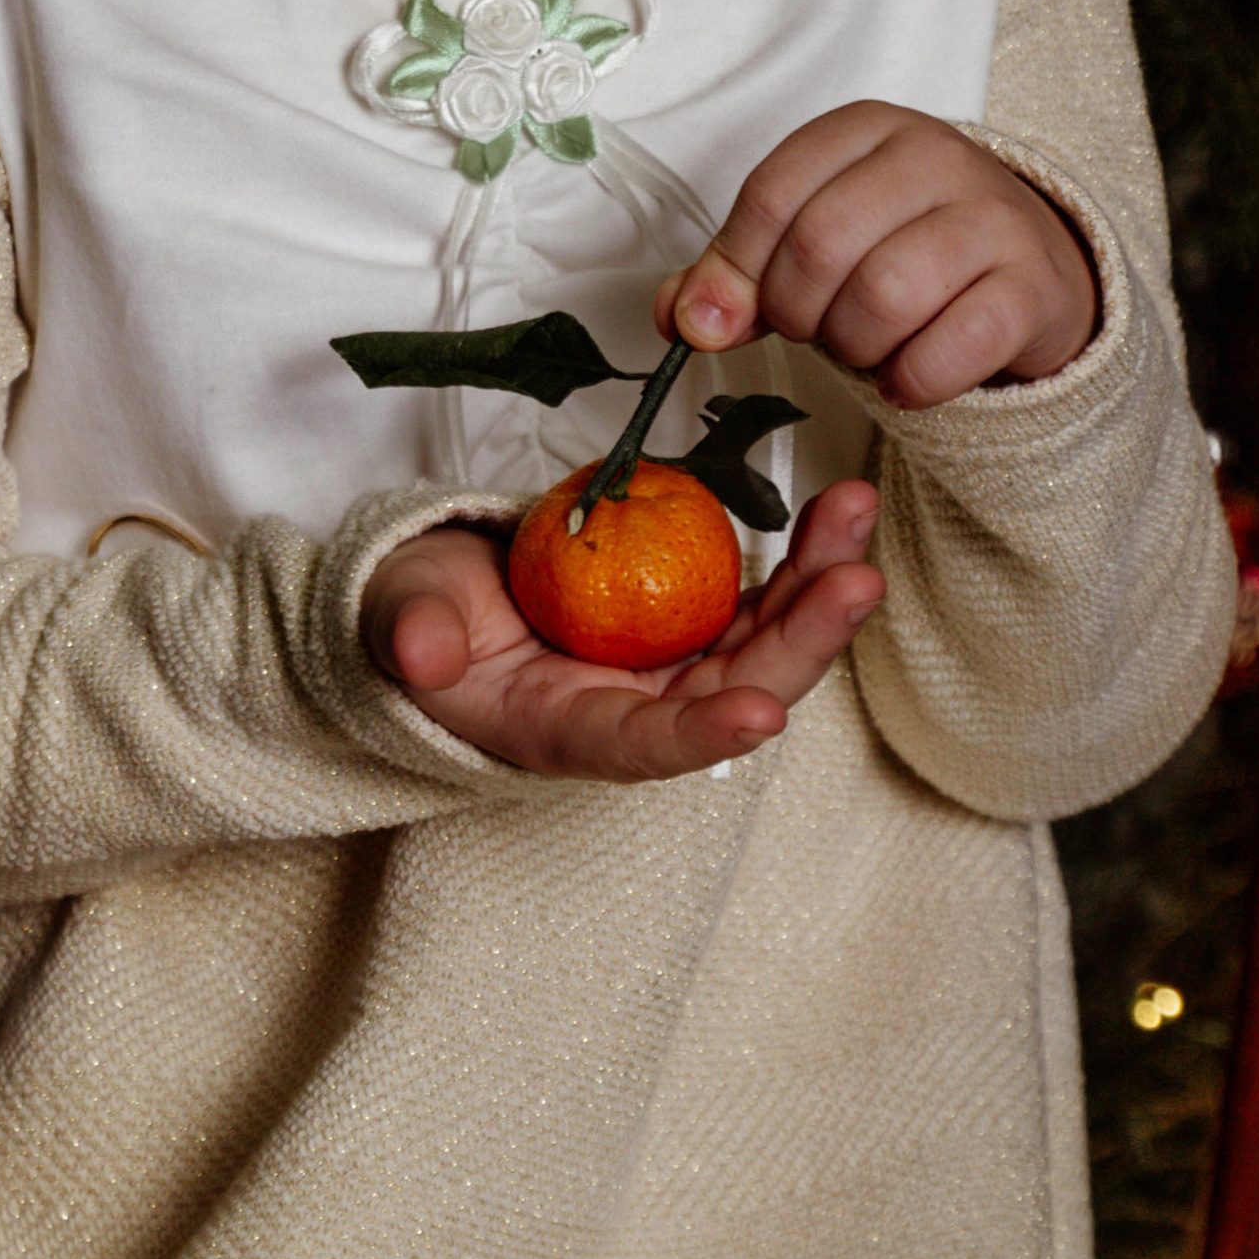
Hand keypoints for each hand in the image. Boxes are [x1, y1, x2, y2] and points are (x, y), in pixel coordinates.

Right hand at [360, 480, 884, 779]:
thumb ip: (412, 634)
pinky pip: (756, 593)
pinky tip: (834, 512)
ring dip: (817, 586)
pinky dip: (799, 557)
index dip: (702, 736)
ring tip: (855, 517)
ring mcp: (668, 661)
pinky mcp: (684, 613)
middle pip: (736, 689)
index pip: (643, 746)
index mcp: (568, 730)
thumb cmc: (419, 617)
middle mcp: (636, 708)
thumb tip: (422, 652)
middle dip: (803, 642)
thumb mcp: (402, 620)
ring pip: (763, 639)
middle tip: (857, 579)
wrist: (440, 597)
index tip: (760, 714)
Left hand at [655, 103, 1099, 409]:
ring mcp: (992, 217)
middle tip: (816, 331)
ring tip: (866, 349)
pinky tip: (909, 377)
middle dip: (798, 314)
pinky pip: (952, 347)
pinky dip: (912, 380)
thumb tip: (682, 317)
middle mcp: (934, 155)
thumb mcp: (816, 239)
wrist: (1031, 268)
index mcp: (866, 129)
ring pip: (885, 295)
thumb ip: (738, 272)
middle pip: (821, 245)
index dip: (737, 270)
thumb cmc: (905, 248)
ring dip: (855, 349)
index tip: (729, 316)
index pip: (770, 194)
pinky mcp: (1032, 286)